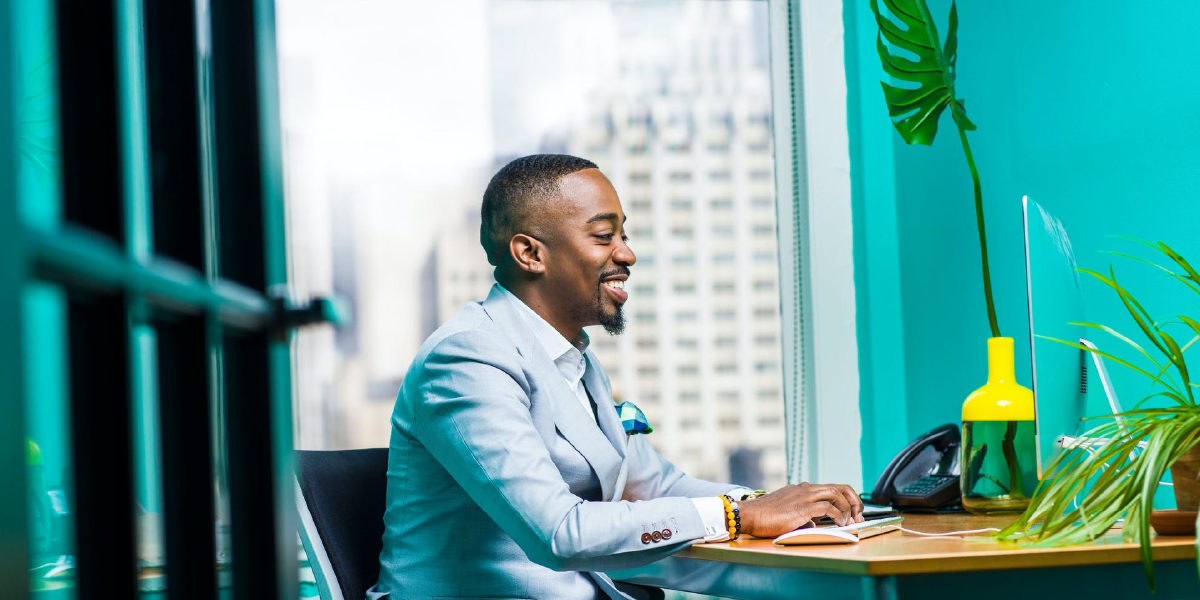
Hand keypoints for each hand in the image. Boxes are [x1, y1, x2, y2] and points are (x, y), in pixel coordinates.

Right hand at [737, 483, 863, 537]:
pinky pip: (828, 508)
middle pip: (838, 487)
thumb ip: (802, 513)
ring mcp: (804, 496)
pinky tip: (840, 524)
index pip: (830, 488)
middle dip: (853, 500)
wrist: (749, 515)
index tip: (851, 511)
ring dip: (847, 507)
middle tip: (858, 514)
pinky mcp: (802, 507)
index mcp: (802, 489)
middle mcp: (805, 489)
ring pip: (835, 493)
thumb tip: (813, 522)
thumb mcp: (787, 512)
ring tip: (851, 520)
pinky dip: (838, 515)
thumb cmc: (764, 516)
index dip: (845, 498)